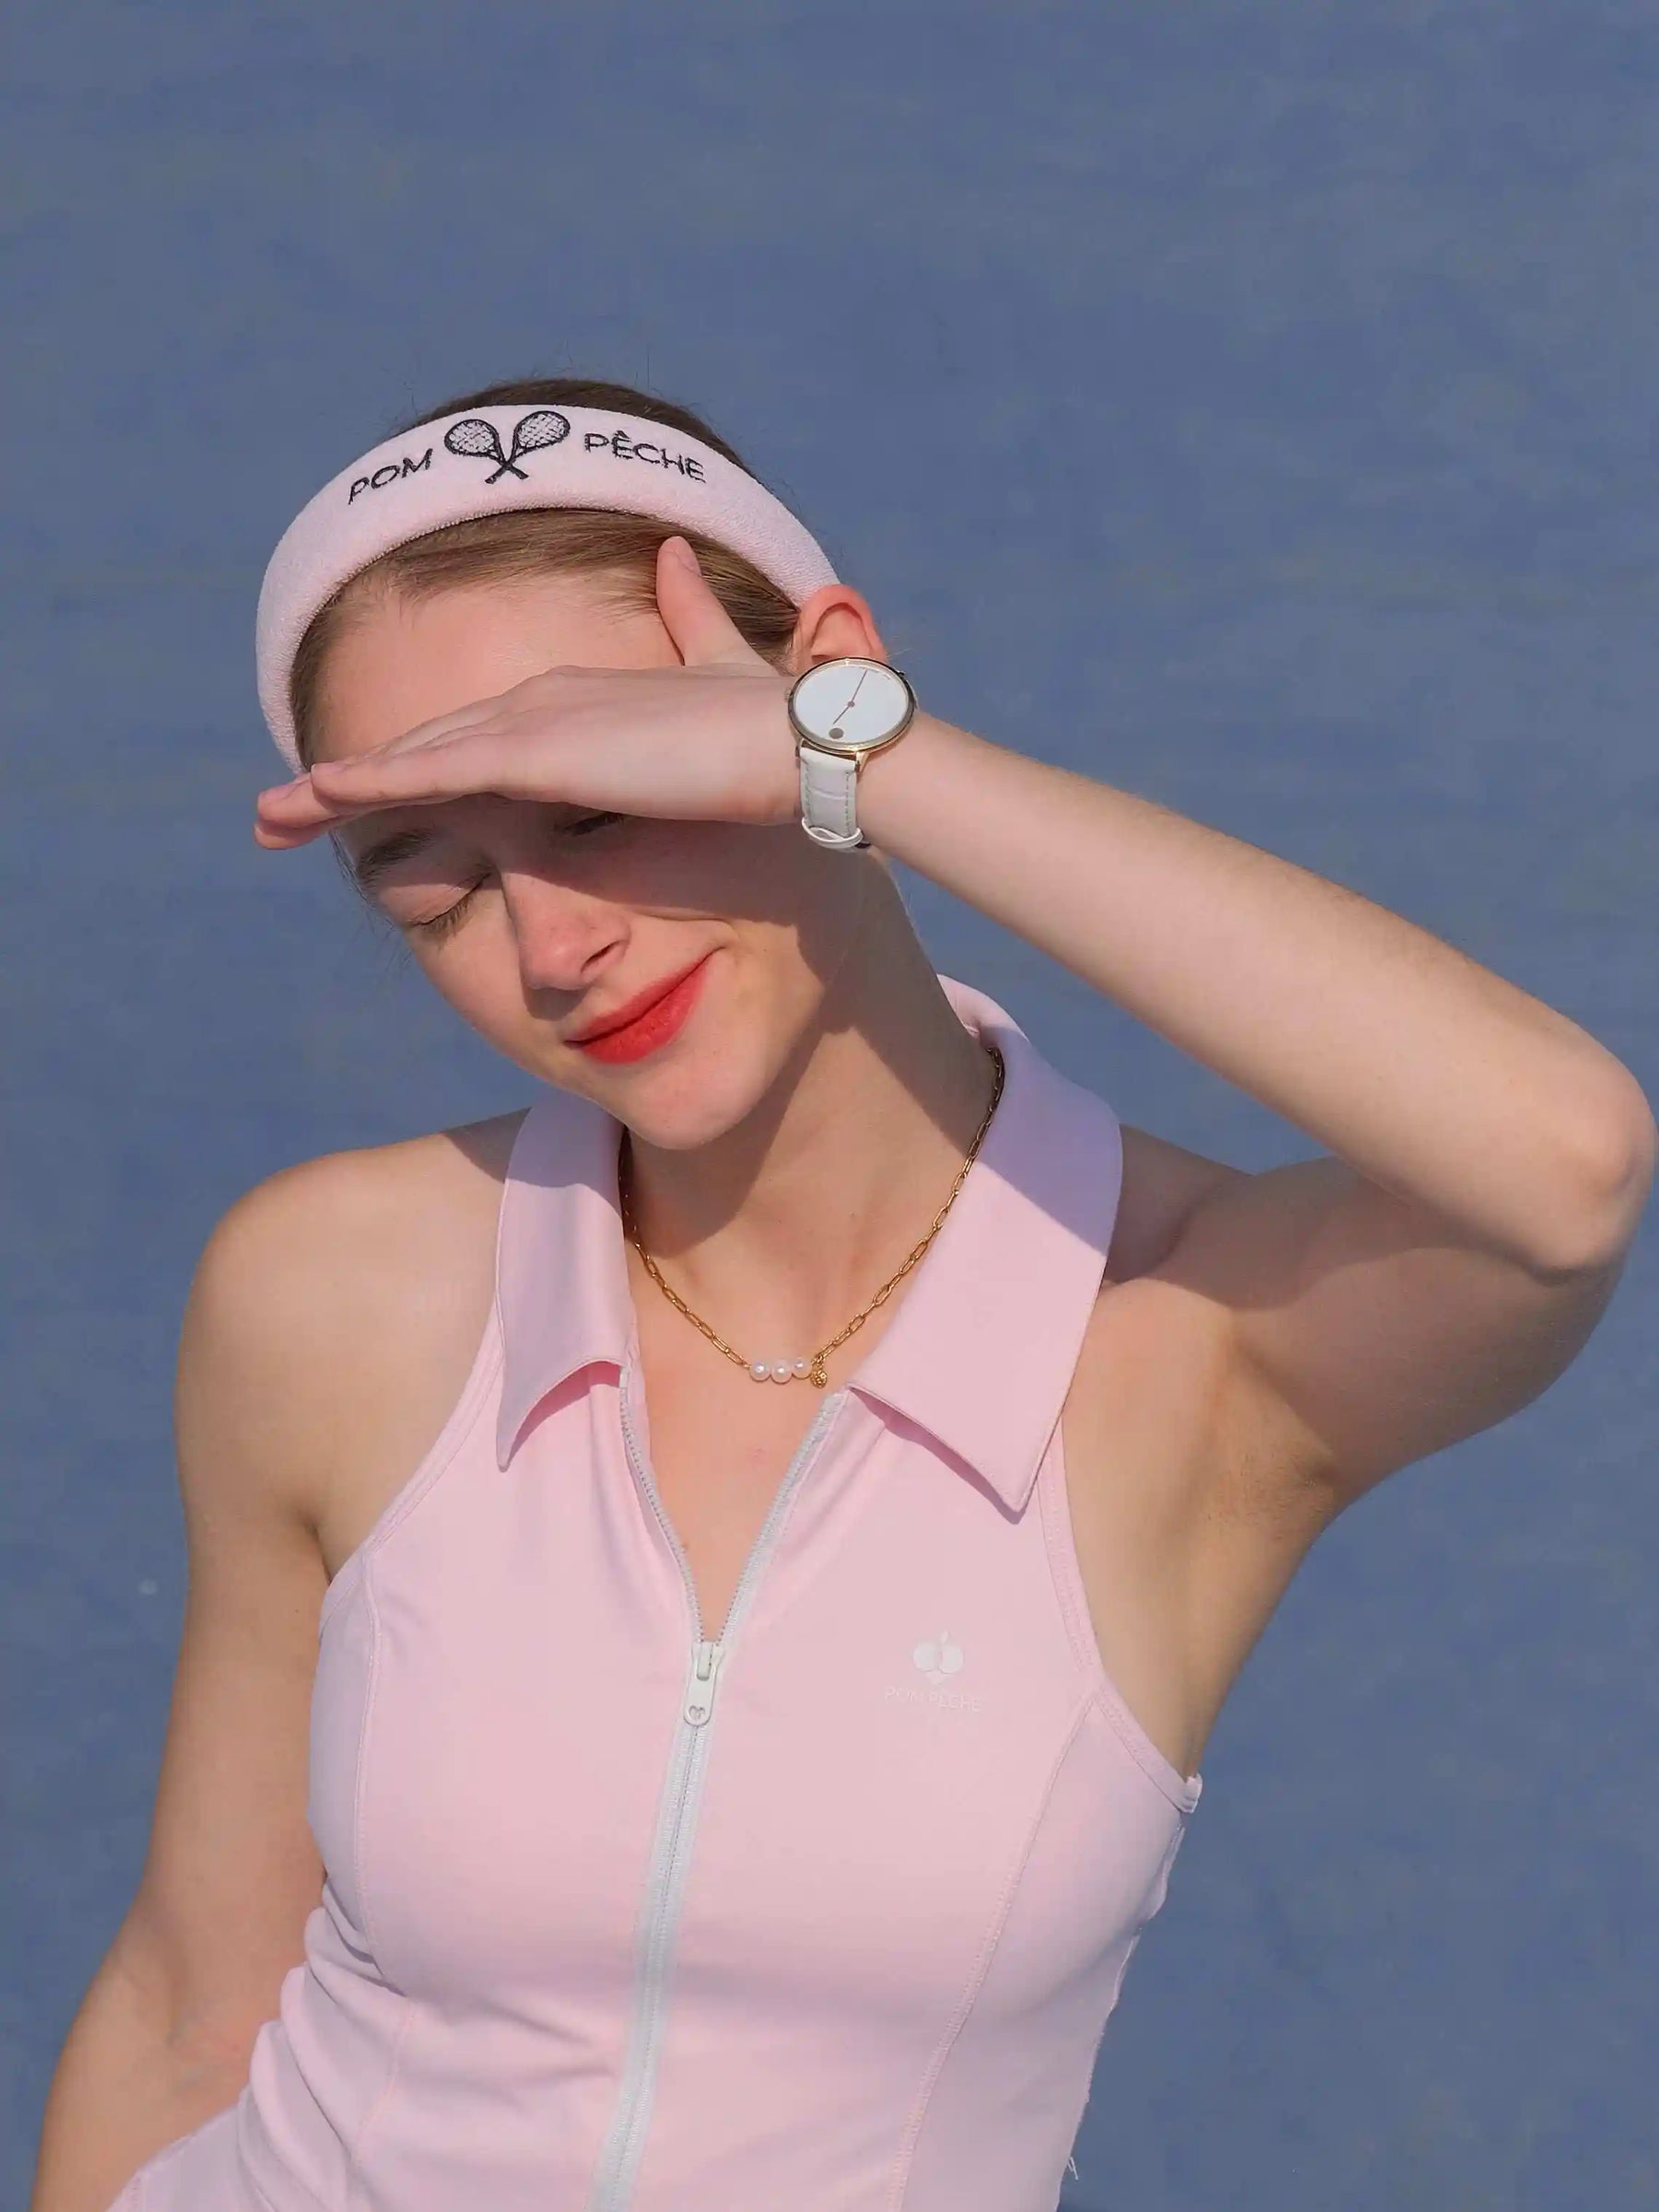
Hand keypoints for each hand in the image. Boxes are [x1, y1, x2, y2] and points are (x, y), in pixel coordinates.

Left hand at [253, 537, 798, 849]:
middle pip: (423, 743)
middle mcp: (539, 702)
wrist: (800, 741)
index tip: (359, 791)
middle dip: (348, 779)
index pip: (472, 737)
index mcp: (572, 699)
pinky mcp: (535, 756)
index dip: (413, 759)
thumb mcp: (717, 671)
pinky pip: (429, 773)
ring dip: (329, 790)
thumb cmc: (769, 728)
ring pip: (408, 758)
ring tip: (268, 820)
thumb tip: (675, 556)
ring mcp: (533, 723)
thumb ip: (689, 618)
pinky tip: (314, 798)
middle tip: (283, 809)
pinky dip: (365, 785)